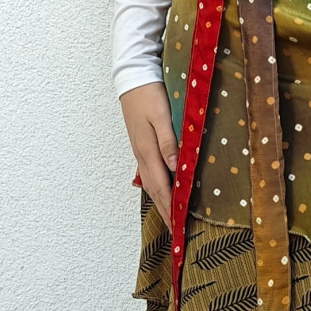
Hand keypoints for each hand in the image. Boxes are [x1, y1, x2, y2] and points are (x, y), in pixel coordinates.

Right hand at [120, 82, 178, 225]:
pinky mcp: (141, 146)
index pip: (163, 188)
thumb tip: (176, 168)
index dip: (171, 208)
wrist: (132, 79)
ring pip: (151, 184)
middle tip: (176, 232)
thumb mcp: (161, 116)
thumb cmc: (149, 95)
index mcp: (148, 151)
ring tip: (170, 217)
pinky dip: (157, 188)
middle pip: (156, 191)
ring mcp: (140, 152)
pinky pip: (149, 174)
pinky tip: (161, 191)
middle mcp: (143, 155)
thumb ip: (168, 141)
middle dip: (166, 212)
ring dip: (161, 202)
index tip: (178, 227)